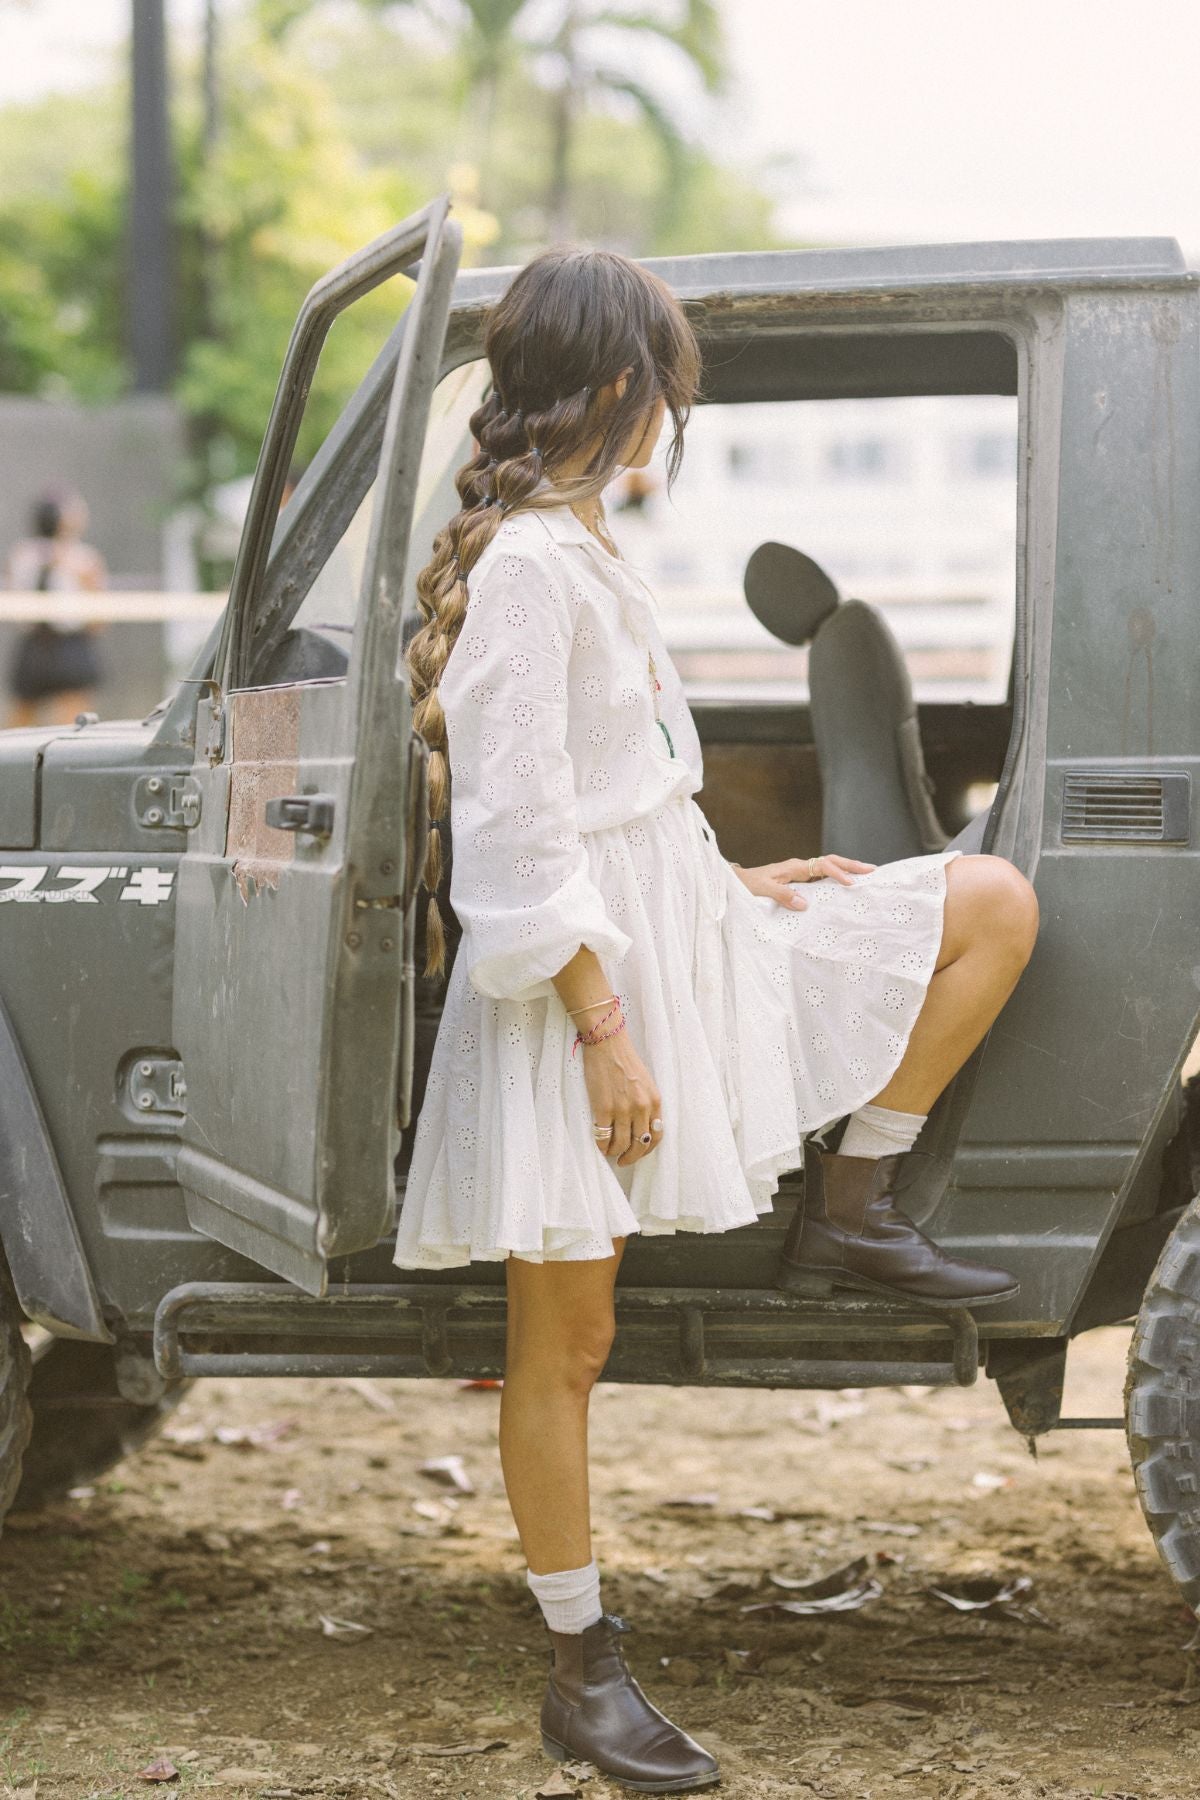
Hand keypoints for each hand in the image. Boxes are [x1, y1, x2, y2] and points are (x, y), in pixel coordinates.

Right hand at [580, 1020, 662, 1165]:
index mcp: (654, 1101)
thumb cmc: (625, 1060)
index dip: (647, 1150)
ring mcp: (622, 1109)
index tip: (638, 1153)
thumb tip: (642, 1128)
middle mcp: (641, 1107)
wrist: (607, 1043)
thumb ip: (647, 1104)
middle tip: (623, 1161)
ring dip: (615, 1152)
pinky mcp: (603, 1108)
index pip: (657, 1136)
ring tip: (609, 1152)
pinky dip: (601, 1145)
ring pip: (621, 1144)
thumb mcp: (646, 1082)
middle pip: (640, 1144)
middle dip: (631, 1157)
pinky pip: (603, 1136)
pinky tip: (599, 1146)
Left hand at [729, 852, 876, 911]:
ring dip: (847, 870)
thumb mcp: (762, 891)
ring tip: (866, 875)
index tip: (850, 884)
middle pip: (831, 862)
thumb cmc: (747, 886)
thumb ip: (782, 895)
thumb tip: (805, 903)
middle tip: (872, 870)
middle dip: (851, 865)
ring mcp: (800, 874)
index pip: (822, 865)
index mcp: (793, 867)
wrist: (735, 884)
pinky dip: (836, 879)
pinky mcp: (799, 882)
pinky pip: (822, 878)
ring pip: (828, 868)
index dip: (837, 873)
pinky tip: (846, 886)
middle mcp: (799, 867)